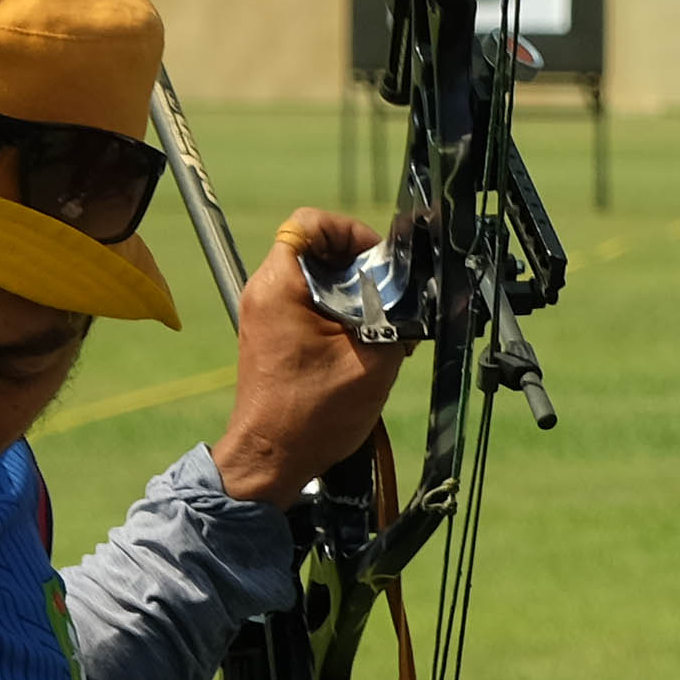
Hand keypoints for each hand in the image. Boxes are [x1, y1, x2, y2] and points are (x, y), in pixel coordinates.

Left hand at [210, 210, 413, 507]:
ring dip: (350, 292)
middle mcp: (265, 291)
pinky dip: (336, 312)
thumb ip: (398, 318)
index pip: (310, 223)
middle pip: (315, 248)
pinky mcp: (270, 332)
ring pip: (314, 276)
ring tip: (378, 324)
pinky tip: (360, 342)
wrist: (272, 457)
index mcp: (281, 286)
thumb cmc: (312, 415)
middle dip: (358, 267)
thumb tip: (415, 299)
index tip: (378, 262)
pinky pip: (307, 302)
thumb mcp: (372, 360)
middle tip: (387, 297)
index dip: (351, 232)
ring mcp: (264, 312)